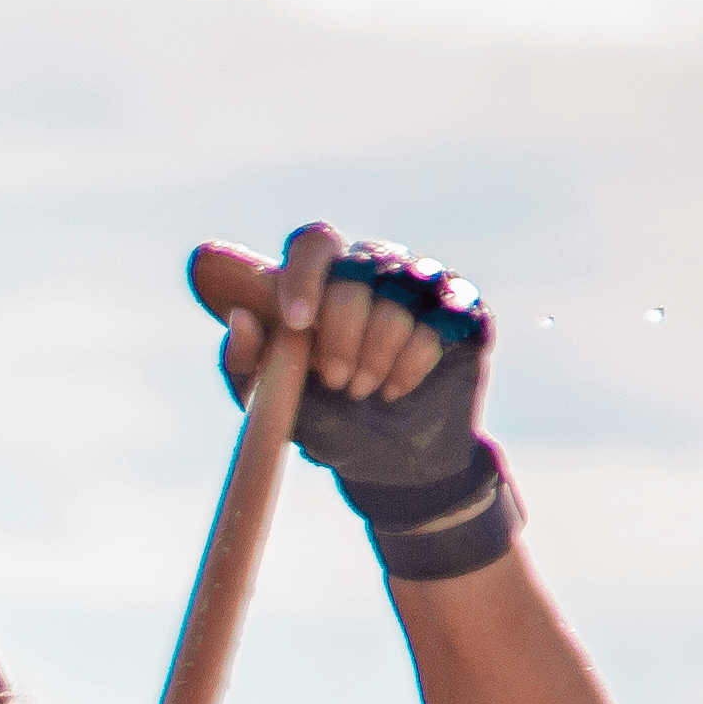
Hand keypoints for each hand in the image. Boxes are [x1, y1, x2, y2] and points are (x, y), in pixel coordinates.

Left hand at [189, 227, 519, 580]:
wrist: (387, 459)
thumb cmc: (321, 415)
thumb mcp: (267, 398)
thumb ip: (242, 361)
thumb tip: (241, 319)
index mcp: (322, 273)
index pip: (312, 244)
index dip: (303, 277)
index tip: (296, 324)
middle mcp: (372, 264)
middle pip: (352, 275)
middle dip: (338, 338)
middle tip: (335, 381)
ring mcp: (421, 281)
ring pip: (395, 302)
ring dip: (373, 358)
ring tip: (363, 390)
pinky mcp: (462, 309)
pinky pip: (435, 327)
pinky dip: (408, 367)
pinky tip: (396, 388)